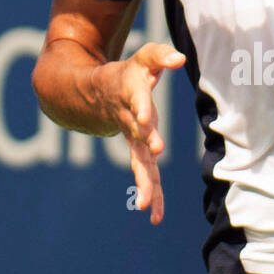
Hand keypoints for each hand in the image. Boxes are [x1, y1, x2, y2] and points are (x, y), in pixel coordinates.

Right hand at [94, 43, 185, 224]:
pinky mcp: (139, 152)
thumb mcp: (142, 59)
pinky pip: (146, 174)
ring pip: (139, 163)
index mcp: (131, 96)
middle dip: (147, 144)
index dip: (142, 109)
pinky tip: (156, 217)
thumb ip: (160, 56)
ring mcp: (134, 140)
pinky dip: (153, 193)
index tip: (146, 119)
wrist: (93, 96)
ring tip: (147, 206)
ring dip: (144, 183)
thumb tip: (179, 59)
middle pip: (138, 136)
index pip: (138, 101)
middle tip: (156, 152)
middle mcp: (131, 121)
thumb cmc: (127, 75)